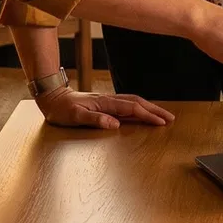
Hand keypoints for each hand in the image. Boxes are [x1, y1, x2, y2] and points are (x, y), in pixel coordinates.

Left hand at [35, 88, 173, 130]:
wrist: (52, 97)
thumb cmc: (61, 109)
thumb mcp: (74, 117)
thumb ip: (95, 120)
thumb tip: (115, 124)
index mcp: (104, 103)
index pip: (132, 108)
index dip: (148, 115)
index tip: (162, 122)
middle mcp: (109, 100)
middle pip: (137, 102)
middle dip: (155, 110)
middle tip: (170, 118)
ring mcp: (107, 101)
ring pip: (133, 101)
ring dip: (149, 107)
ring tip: (161, 115)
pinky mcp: (104, 104)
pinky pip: (126, 104)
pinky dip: (139, 107)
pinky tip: (141, 112)